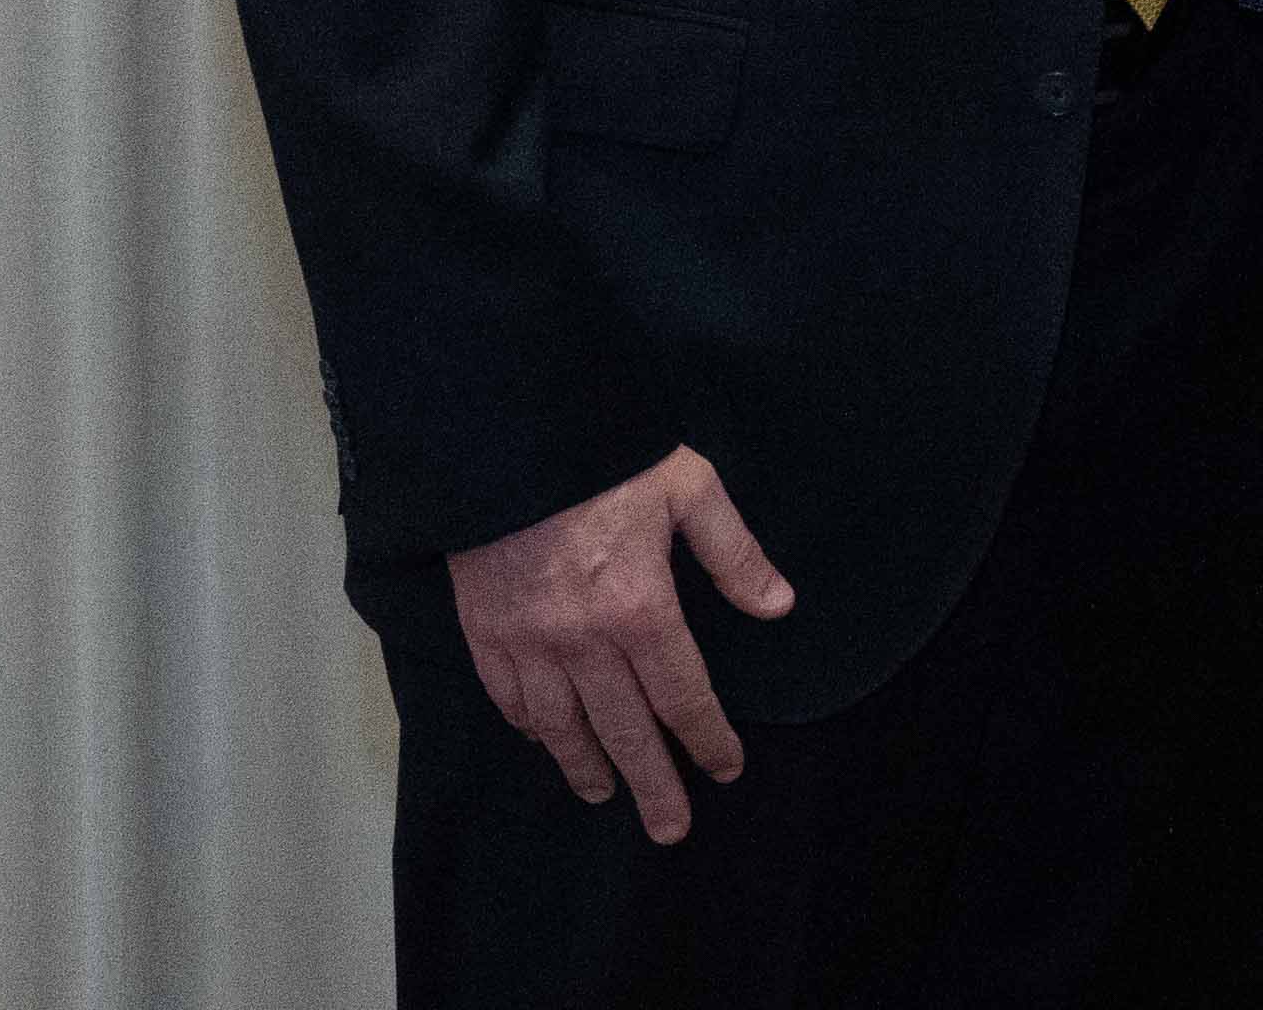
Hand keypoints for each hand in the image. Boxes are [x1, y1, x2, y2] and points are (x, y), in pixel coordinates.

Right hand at [442, 445, 796, 841]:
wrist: (505, 433)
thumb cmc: (604, 457)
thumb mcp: (689, 489)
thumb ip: (734, 554)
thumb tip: (778, 606)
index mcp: (640, 609)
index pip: (682, 696)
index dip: (707, 738)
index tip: (726, 769)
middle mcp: (582, 642)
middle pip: (623, 732)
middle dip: (653, 786)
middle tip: (671, 829)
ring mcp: (527, 642)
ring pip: (561, 728)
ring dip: (587, 767)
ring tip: (607, 795)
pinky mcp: (484, 631)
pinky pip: (509, 699)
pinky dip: (530, 728)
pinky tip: (546, 741)